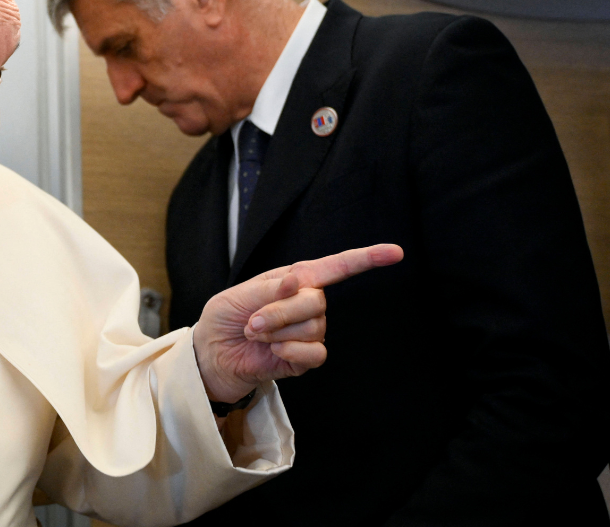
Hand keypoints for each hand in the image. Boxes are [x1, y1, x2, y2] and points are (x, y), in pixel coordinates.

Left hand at [194, 244, 403, 402]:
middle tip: (253, 321)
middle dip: (280, 312)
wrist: (213, 356)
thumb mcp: (237, 296)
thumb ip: (269, 288)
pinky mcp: (306, 357)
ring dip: (278, 332)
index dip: (367, 258)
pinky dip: (291, 351)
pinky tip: (274, 351)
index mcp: (294, 279)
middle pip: (317, 301)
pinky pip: (315, 352)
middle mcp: (308, 303)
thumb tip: (299, 281)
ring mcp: (309, 331)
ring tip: (257, 335)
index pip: (337, 267)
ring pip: (314, 326)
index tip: (396, 253)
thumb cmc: (224, 319)